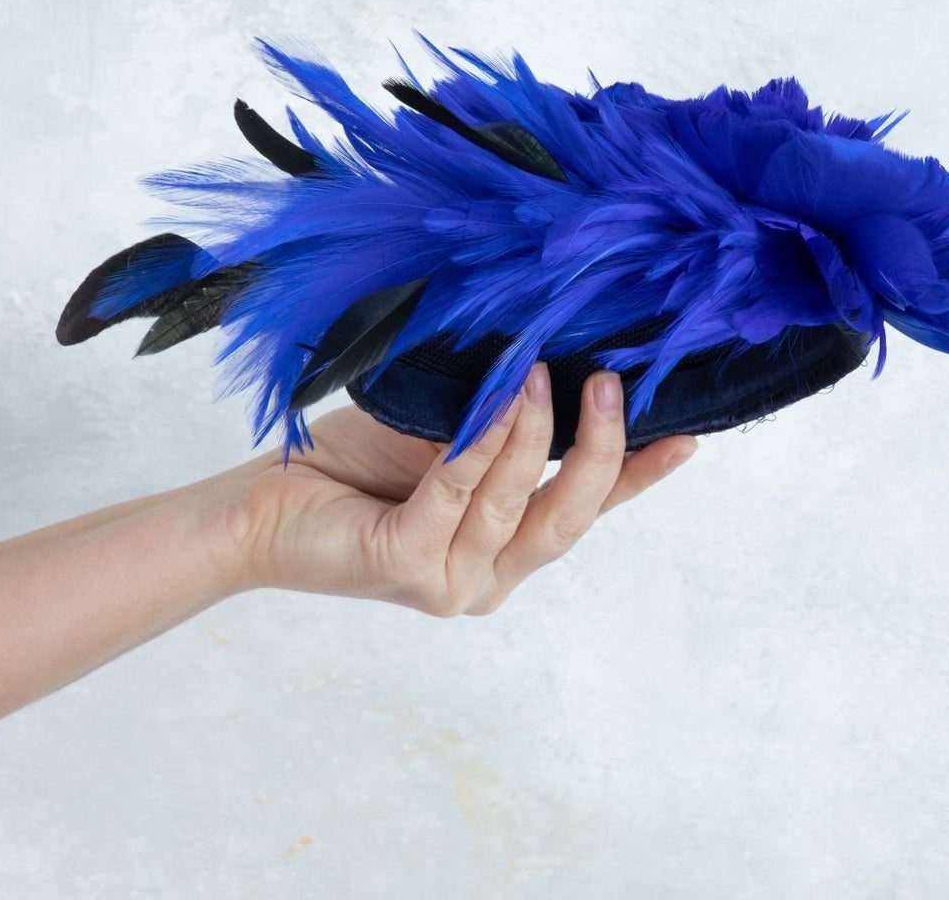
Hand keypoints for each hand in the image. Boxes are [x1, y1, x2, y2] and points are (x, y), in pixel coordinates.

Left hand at [222, 363, 697, 615]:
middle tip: (616, 384)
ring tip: (544, 372)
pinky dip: (480, 443)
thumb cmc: (352, 467)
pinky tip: (498, 399)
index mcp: (504, 551)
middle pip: (568, 518)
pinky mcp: (407, 568)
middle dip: (601, 449)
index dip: (638, 475)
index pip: (586, 511)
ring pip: (514, 501)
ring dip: (534, 431)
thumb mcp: (446, 435)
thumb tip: (560, 364)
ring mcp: (450, 583)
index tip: (686, 434)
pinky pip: (457, 493)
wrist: (261, 506)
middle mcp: (486, 578)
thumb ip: (501, 427)